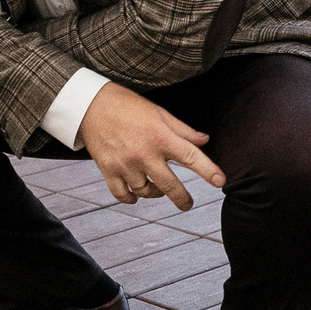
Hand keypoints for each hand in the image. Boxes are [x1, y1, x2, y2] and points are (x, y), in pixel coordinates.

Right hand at [75, 81, 224, 210]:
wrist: (90, 104)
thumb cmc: (127, 105)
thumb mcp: (159, 112)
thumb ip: (183, 130)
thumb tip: (204, 141)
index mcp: (160, 136)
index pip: (190, 156)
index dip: (208, 170)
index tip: (220, 182)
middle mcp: (144, 153)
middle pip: (170, 186)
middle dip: (182, 199)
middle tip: (187, 205)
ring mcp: (125, 164)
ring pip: (146, 192)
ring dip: (154, 194)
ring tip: (156, 188)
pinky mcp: (108, 170)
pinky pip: (123, 194)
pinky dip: (131, 198)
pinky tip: (136, 195)